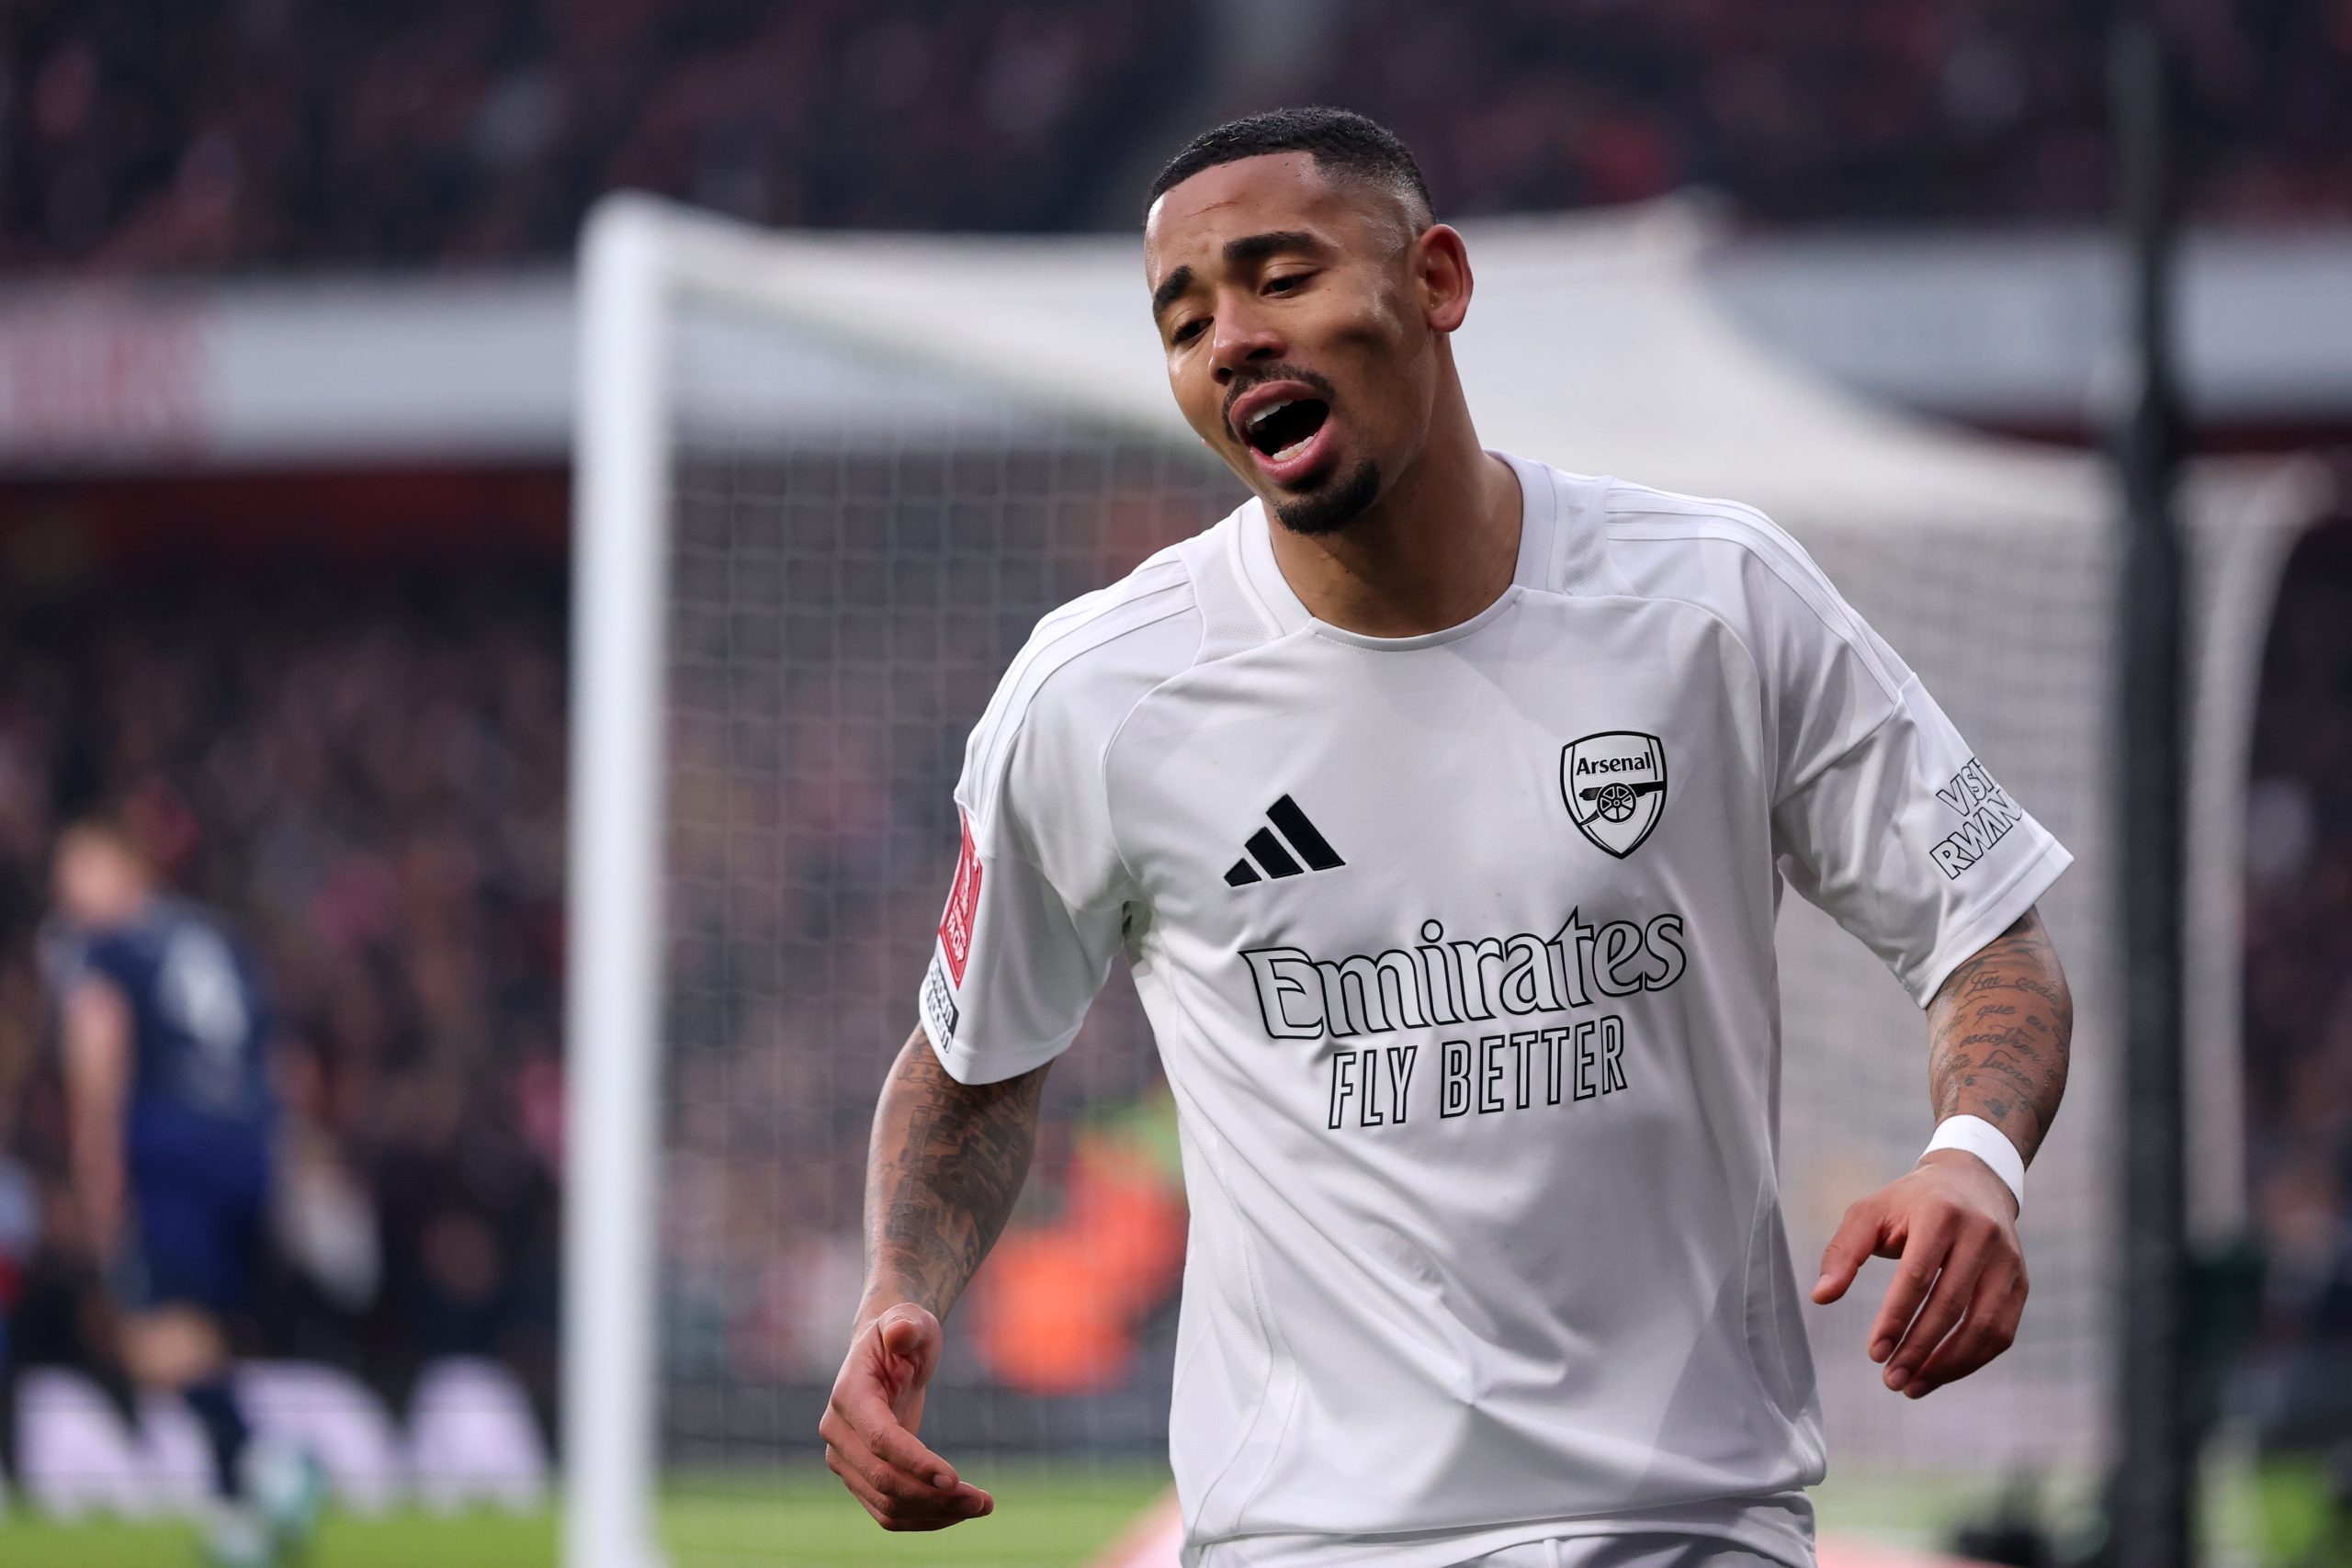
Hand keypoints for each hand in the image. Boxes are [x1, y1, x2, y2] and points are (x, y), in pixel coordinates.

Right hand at [819, 1302, 993, 1529]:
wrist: (889, 1353)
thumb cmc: (906, 1333)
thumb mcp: (911, 1319)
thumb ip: (906, 1325)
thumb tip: (900, 1332)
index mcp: (848, 1394)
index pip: (880, 1439)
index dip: (915, 1462)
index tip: (955, 1479)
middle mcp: (837, 1432)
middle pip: (883, 1479)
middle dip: (934, 1496)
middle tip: (984, 1501)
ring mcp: (844, 1460)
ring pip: (886, 1504)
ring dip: (934, 1513)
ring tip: (981, 1506)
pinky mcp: (859, 1478)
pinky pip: (888, 1511)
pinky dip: (924, 1519)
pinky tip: (960, 1511)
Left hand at [1810, 1150, 2026, 1397]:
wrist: (1971, 1182)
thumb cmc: (1911, 1203)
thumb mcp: (1870, 1212)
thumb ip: (1843, 1252)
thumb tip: (1821, 1297)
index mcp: (1940, 1214)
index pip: (1918, 1276)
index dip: (1896, 1318)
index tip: (1874, 1353)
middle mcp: (1982, 1236)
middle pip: (1951, 1305)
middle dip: (1919, 1349)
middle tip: (1891, 1379)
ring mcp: (2008, 1261)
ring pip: (1984, 1326)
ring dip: (1948, 1364)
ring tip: (1913, 1386)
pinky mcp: (2020, 1282)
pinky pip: (2002, 1332)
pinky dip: (1972, 1360)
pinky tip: (1940, 1373)